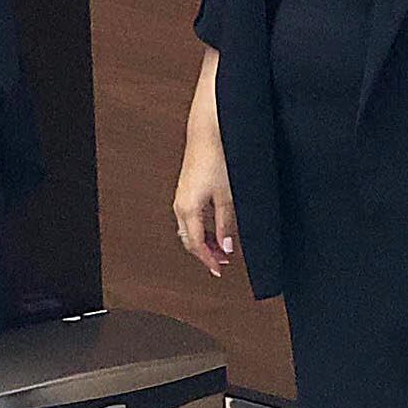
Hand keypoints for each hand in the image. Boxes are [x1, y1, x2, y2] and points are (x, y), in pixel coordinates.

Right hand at [174, 129, 238, 277]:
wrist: (208, 136)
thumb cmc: (217, 161)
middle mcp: (179, 205)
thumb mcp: (227, 198)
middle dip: (205, 254)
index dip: (208, 260)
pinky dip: (201, 229)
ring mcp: (181, 197)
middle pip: (189, 239)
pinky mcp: (185, 191)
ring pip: (188, 229)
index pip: (196, 244)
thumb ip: (226, 224)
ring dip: (203, 242)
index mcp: (188, 209)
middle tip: (222, 264)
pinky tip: (214, 231)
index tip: (220, 271)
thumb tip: (226, 247)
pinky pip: (189, 218)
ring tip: (220, 250)